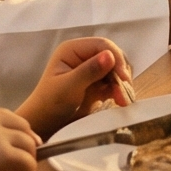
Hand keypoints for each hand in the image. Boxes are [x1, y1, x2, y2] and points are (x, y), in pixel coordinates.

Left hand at [17, 38, 134, 131]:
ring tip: (121, 99)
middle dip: (121, 72)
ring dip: (122, 83)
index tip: (123, 78)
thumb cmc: (50, 104)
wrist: (46, 125)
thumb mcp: (68, 87)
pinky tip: (119, 101)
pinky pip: (115, 81)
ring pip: (116, 69)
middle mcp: (83, 55)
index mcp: (73, 50)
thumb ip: (89, 71)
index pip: (102, 45)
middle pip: (113, 56)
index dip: (116, 58)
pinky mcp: (97, 83)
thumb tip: (110, 55)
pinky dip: (119, 90)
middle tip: (124, 91)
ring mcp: (91, 69)